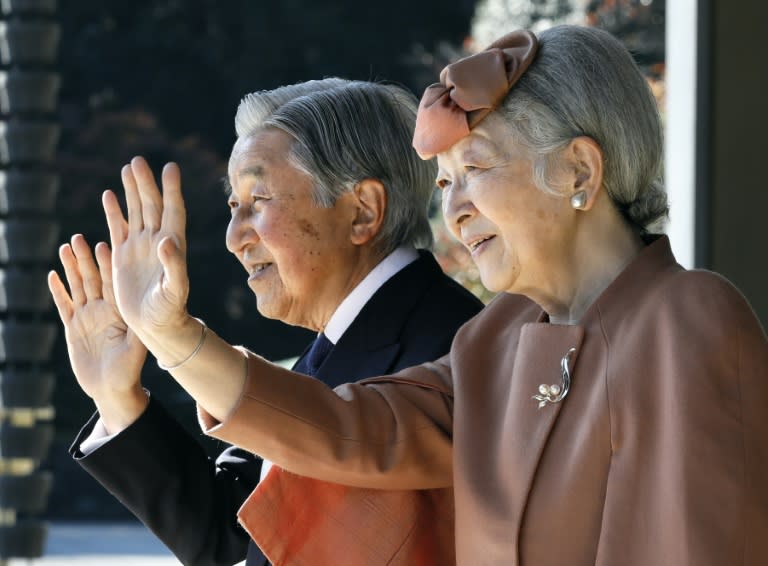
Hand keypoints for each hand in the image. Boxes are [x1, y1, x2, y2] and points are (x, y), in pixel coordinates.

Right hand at [48, 234, 147, 431]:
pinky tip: (52, 275)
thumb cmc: (130, 370)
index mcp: (120, 310)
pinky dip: (58, 292)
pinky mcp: (73, 329)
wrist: (113, 390)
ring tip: (65, 248)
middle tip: (79, 238)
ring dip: (71, 269)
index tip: (105, 243)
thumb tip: (146, 312)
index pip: (114, 282)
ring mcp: (87, 318)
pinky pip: (64, 306)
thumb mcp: (136, 347)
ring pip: (77, 288)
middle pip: (93, 279)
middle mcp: (104, 310)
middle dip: (86, 259)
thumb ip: (138, 328)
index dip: (108, 264)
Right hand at [103, 156, 189, 338]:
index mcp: (173, 245)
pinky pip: (119, 228)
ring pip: (136, 212)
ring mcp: (140, 247)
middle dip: (146, 183)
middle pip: (152, 205)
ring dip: (133, 191)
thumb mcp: (175, 288)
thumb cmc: (170, 309)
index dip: (171, 190)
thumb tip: (166, 241)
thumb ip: (174, 265)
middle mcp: (158, 241)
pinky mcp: (124, 256)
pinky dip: (115, 212)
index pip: (173, 211)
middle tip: (139, 161)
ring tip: (129, 168)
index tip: (170, 168)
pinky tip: (109, 195)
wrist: (157, 325)